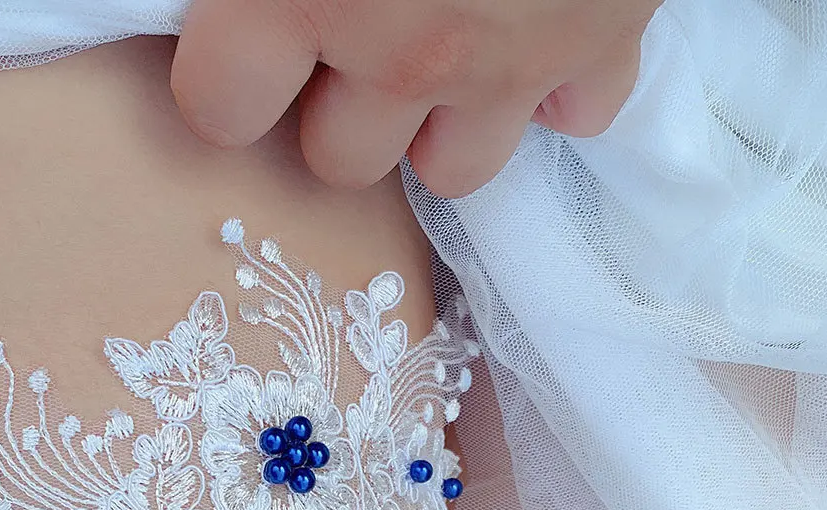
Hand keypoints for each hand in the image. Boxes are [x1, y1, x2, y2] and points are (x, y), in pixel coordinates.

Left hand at [171, 0, 658, 196]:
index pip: (220, 108)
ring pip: (451, 169)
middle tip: (353, 29)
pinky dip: (554, 84)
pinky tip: (540, 23)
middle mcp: (402, 54)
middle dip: (336, 107)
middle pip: (338, 159)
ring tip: (443, 39)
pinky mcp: (606, 45)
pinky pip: (573, 117)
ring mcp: (510, 65)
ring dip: (437, 119)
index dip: (224, 78)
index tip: (241, 42)